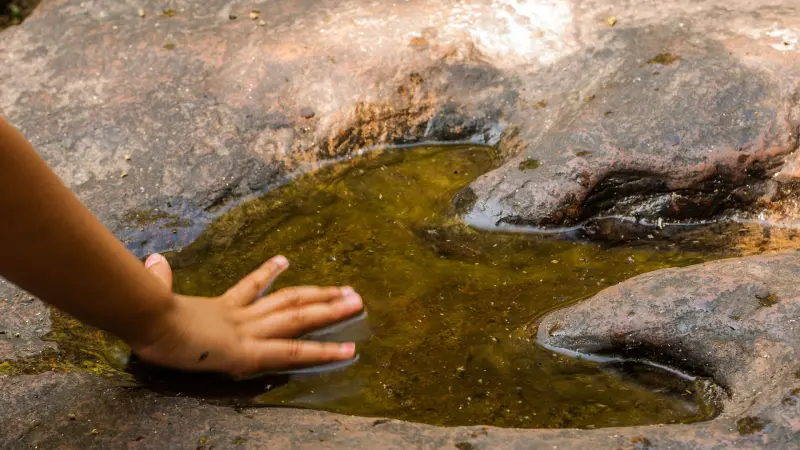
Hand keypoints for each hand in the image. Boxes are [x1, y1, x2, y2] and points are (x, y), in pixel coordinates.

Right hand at [131, 254, 362, 376]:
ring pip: (298, 318)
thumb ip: (157, 278)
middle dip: (319, 295)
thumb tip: (151, 260)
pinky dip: (321, 352)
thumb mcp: (152, 294)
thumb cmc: (143, 310)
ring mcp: (248, 332)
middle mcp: (240, 316)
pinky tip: (347, 350)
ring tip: (357, 302)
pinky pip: (293, 352)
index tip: (284, 261)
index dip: (268, 274)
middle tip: (348, 289)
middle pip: (288, 300)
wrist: (146, 316)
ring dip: (330, 310)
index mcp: (219, 307)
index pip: (249, 288)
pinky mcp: (248, 353)